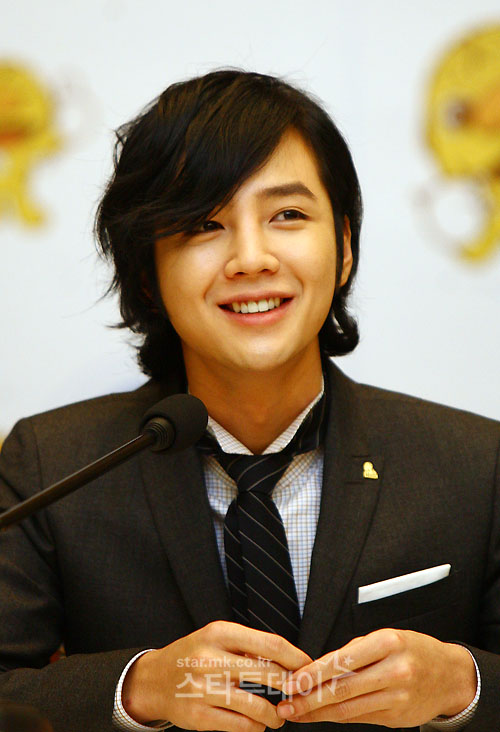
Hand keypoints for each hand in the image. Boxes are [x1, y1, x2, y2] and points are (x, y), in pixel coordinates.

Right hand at [122, 620, 311, 731]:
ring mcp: (204, 689)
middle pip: (268, 673)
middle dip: (291, 686)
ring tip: (279, 716)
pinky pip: (241, 725)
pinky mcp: (199, 717)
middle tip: (300, 693)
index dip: (295, 658)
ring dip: (275, 715)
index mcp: (220, 633)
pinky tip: (258, 723)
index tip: (308, 667)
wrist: (154, 680)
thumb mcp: (217, 638)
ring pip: (257, 706)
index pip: (270, 643)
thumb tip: (291, 661)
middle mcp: (211, 658)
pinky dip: (256, 726)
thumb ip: (248, 646)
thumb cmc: (194, 656)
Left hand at [276, 629, 476, 727]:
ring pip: (348, 708)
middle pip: (342, 688)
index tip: (292, 680)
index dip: (313, 673)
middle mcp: (394, 670)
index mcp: (388, 643)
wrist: (450, 675)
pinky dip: (337, 718)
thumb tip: (318, 667)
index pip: (342, 660)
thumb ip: (355, 651)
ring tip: (296, 712)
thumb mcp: (387, 638)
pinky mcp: (397, 717)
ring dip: (318, 712)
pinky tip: (321, 716)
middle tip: (286, 703)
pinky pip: (360, 717)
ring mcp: (397, 697)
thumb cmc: (413, 651)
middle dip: (309, 698)